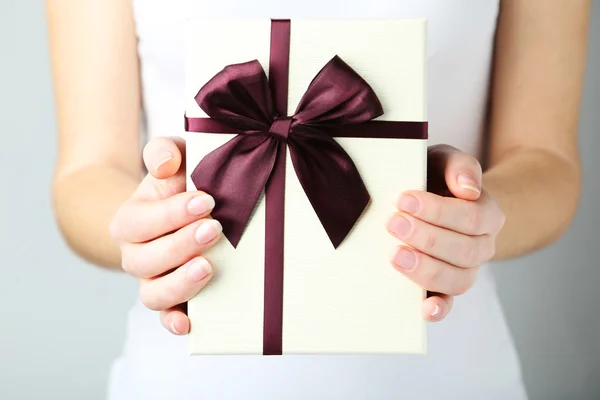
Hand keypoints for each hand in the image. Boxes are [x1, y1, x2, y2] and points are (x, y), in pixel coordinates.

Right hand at [109, 137, 221, 334]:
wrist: (173, 211)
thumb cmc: (177, 183)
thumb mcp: (171, 159)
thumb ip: (164, 152)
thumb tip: (165, 164)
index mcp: (130, 220)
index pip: (141, 221)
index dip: (171, 213)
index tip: (207, 200)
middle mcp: (135, 254)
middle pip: (146, 259)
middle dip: (181, 245)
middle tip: (214, 228)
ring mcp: (153, 280)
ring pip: (152, 293)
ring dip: (179, 283)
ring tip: (207, 267)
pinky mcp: (172, 299)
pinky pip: (166, 316)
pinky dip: (174, 322)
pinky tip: (190, 322)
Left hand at [387, 144, 504, 321]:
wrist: (435, 200)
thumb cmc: (437, 179)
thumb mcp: (445, 161)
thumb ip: (458, 166)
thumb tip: (467, 188)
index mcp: (488, 214)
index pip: (471, 216)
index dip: (437, 210)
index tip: (404, 199)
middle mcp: (482, 246)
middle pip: (464, 251)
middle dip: (426, 238)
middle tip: (393, 224)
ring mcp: (465, 270)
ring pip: (457, 280)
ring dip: (426, 269)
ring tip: (396, 255)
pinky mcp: (445, 288)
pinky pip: (448, 303)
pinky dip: (439, 309)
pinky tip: (424, 309)